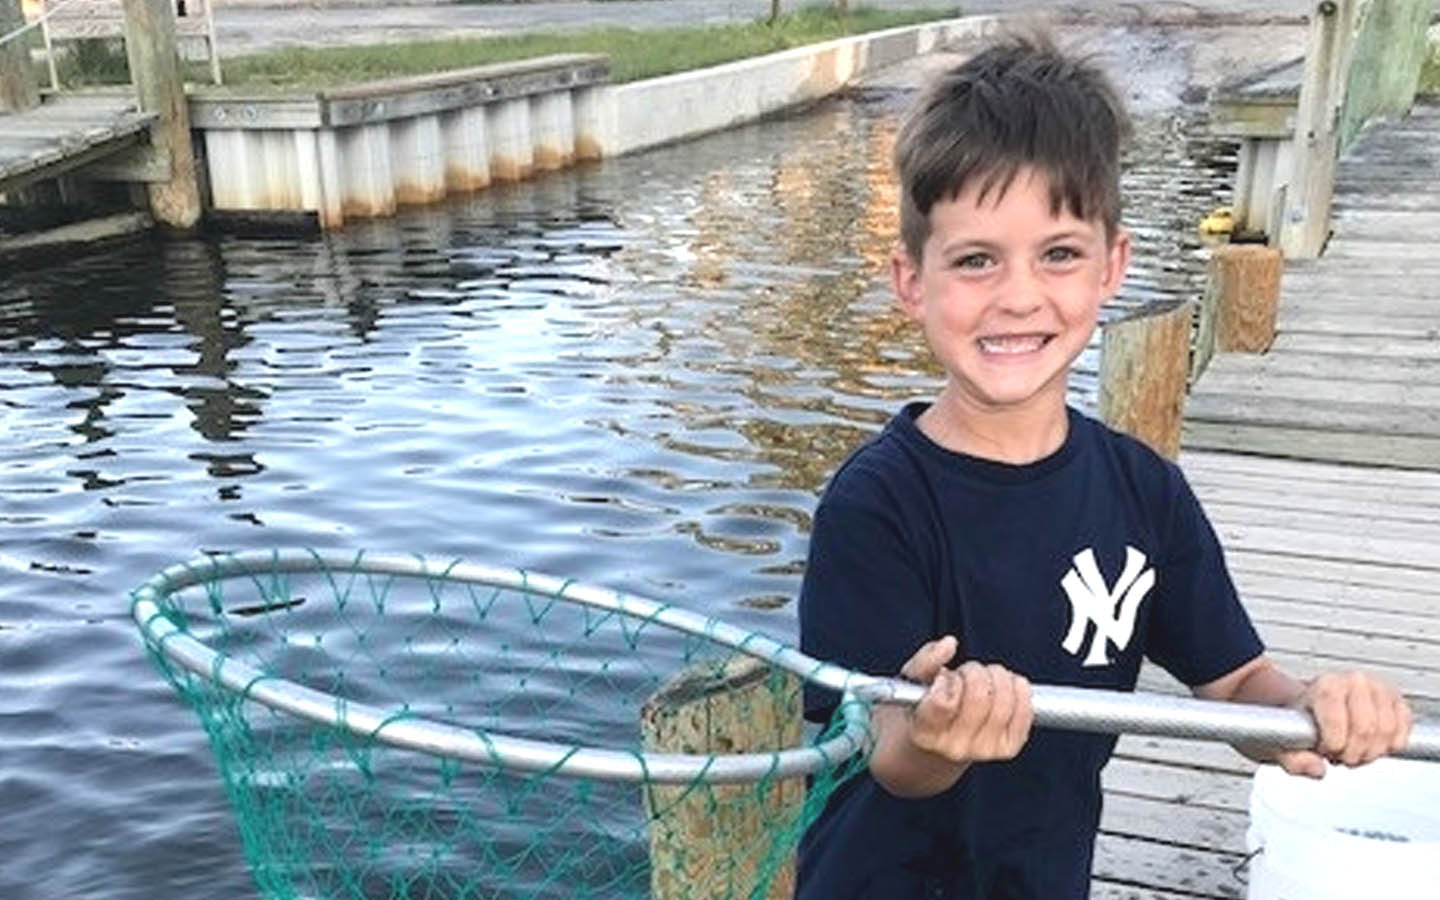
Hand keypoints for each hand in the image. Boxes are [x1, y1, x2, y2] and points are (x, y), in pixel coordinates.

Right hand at [900, 635, 1033, 763]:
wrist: (940, 743)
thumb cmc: (924, 707)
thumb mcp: (914, 681)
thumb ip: (926, 660)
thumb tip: (949, 644)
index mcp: (925, 733)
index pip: (943, 702)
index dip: (948, 679)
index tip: (944, 677)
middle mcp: (955, 747)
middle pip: (979, 696)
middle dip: (973, 672)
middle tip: (965, 675)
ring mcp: (984, 750)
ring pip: (1004, 700)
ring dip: (996, 677)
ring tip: (983, 680)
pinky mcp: (1008, 748)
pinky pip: (1024, 710)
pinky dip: (1018, 688)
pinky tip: (1005, 686)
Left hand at [1278, 671, 1412, 777]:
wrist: (1315, 706)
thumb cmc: (1301, 721)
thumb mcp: (1285, 740)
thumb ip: (1294, 759)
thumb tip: (1317, 769)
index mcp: (1327, 685)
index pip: (1336, 720)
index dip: (1333, 744)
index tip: (1325, 750)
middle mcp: (1355, 682)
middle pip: (1365, 730)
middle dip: (1353, 754)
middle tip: (1340, 756)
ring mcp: (1380, 690)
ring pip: (1386, 733)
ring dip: (1371, 753)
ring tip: (1354, 751)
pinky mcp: (1398, 702)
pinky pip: (1402, 733)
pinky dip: (1389, 748)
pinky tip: (1371, 746)